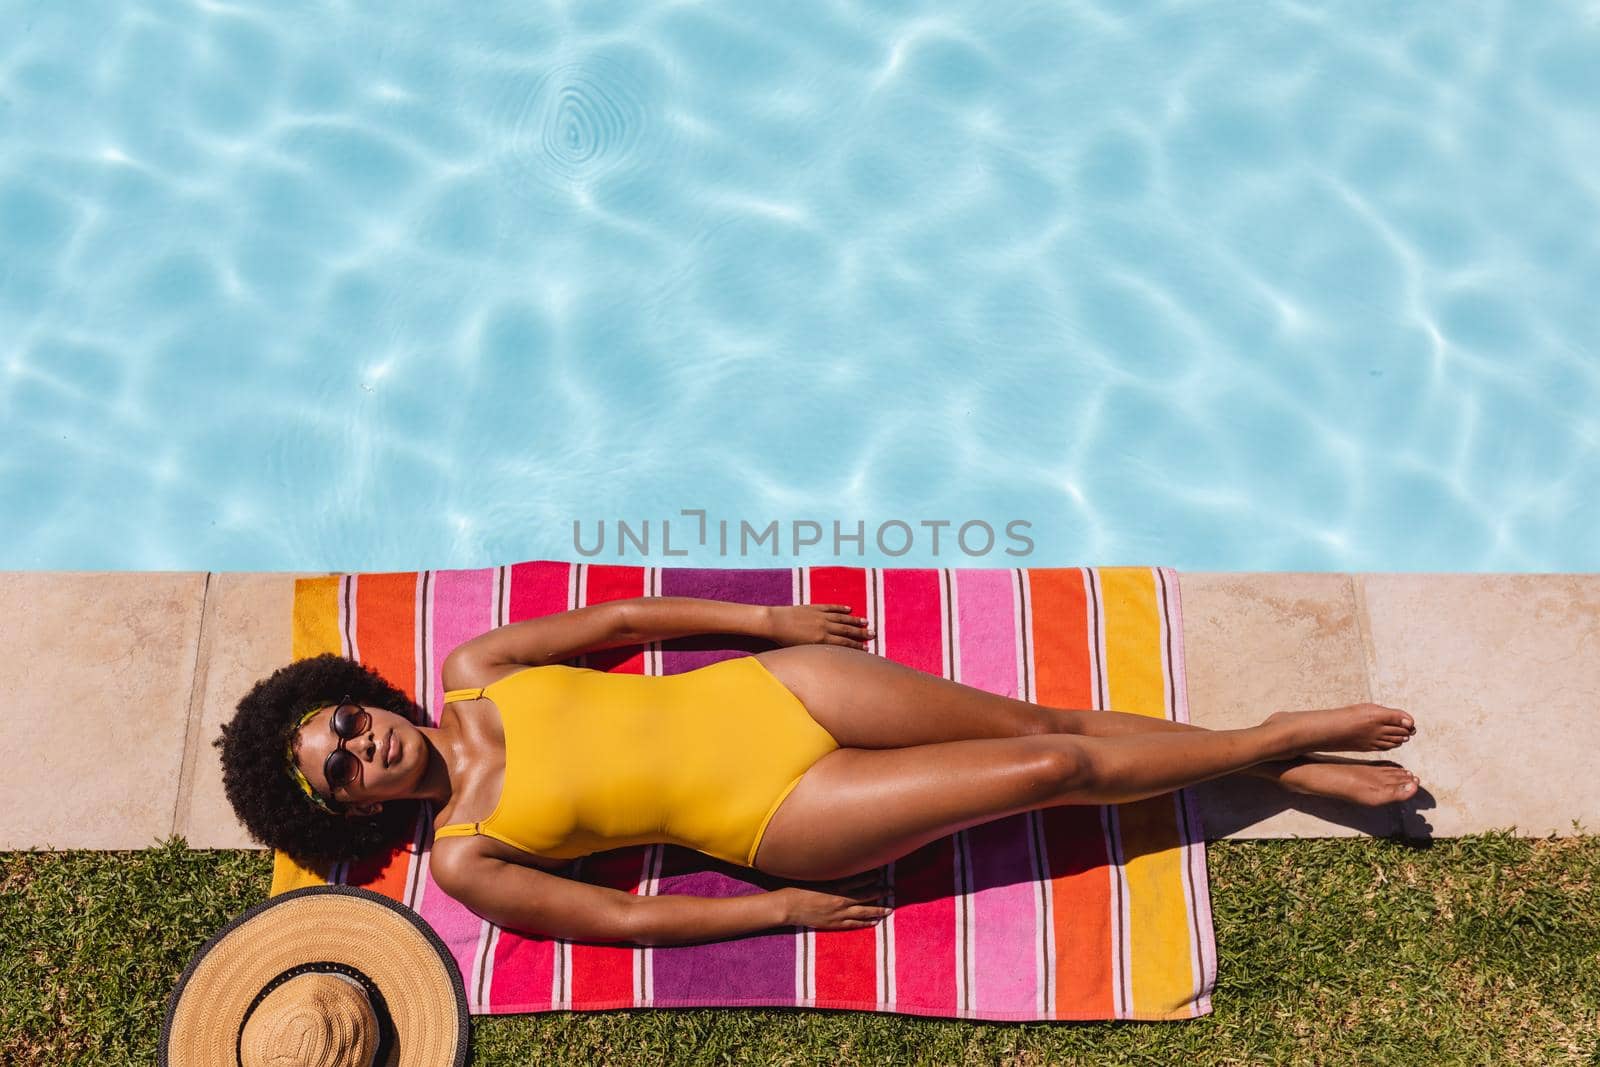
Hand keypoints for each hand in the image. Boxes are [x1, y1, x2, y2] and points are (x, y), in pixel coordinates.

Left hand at [766, 604, 875, 649]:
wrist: (773, 623)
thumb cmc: (784, 641)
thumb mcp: (802, 651)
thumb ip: (816, 652)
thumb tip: (827, 658)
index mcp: (821, 640)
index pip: (844, 643)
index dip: (856, 646)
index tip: (867, 648)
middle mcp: (824, 628)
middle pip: (847, 630)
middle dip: (861, 633)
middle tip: (873, 634)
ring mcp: (820, 616)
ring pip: (842, 618)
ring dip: (855, 620)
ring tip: (866, 621)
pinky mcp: (814, 607)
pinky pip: (831, 607)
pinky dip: (841, 608)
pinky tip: (849, 608)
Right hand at [777, 871, 892, 930]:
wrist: (787, 907)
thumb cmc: (798, 888)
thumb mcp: (815, 876)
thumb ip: (830, 873)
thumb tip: (843, 866)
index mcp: (836, 884)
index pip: (860, 879)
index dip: (872, 876)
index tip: (882, 873)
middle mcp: (840, 898)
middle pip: (866, 895)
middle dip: (880, 892)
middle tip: (892, 890)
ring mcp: (838, 913)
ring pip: (864, 912)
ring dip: (878, 910)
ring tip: (889, 909)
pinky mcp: (834, 923)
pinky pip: (854, 924)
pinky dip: (865, 923)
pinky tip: (874, 922)